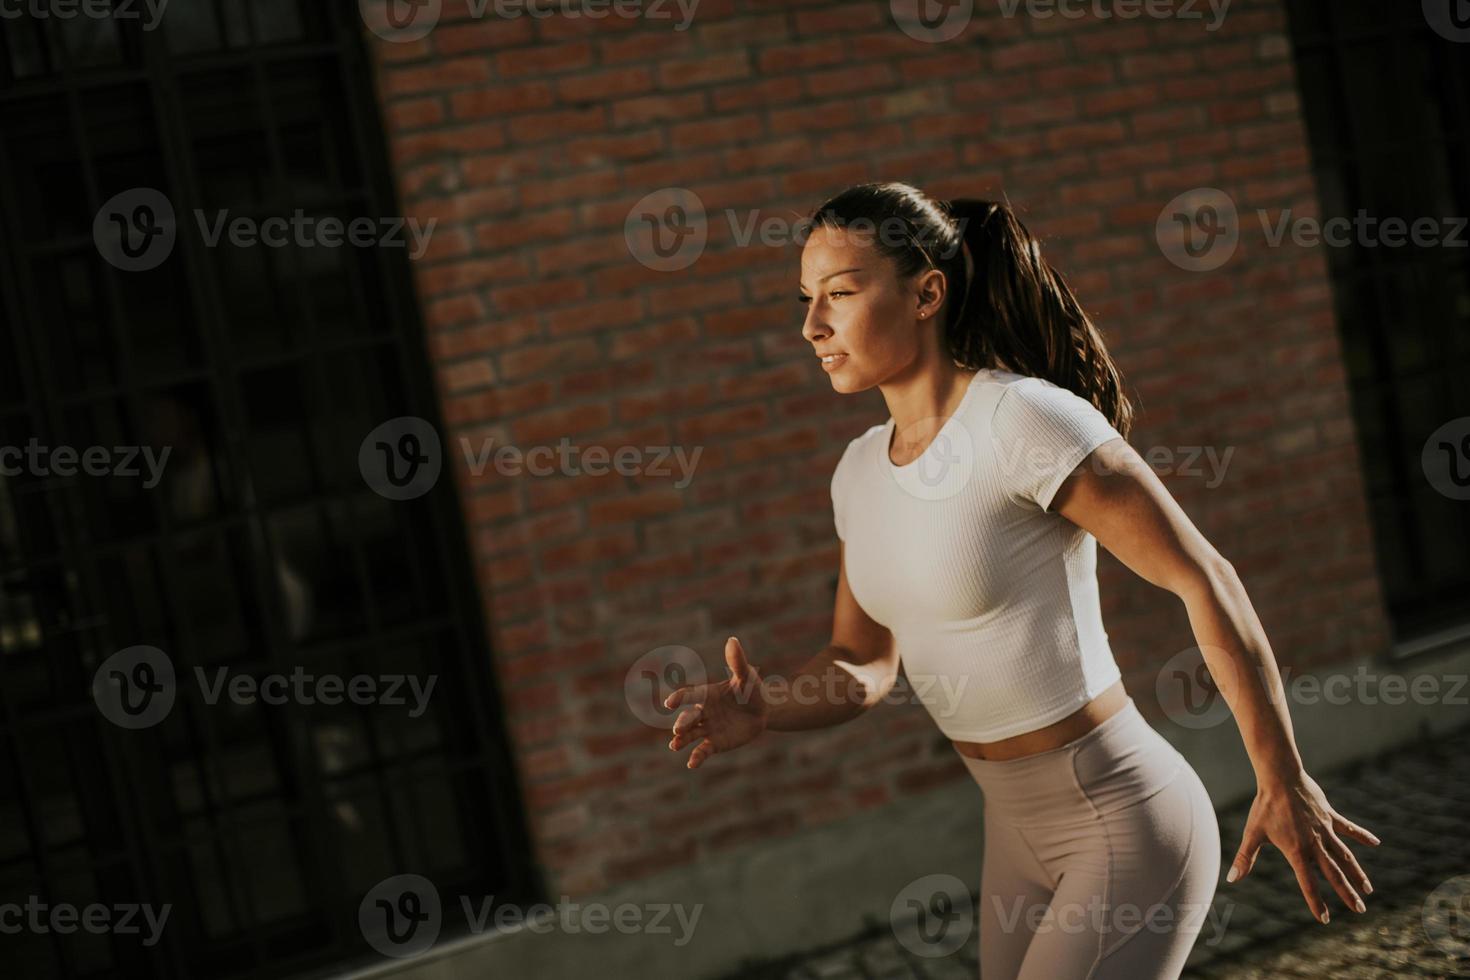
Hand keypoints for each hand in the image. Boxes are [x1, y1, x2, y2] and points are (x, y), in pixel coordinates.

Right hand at [664, 636, 767, 768]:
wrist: (763, 711)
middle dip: (682, 723)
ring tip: (675, 745)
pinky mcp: (715, 743)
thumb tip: (733, 640)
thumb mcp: (746, 676)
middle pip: (688, 718)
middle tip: (677, 730)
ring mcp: (707, 728)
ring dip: (681, 740)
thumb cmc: (752, 689)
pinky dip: (696, 757)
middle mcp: (703, 712)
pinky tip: (691, 763)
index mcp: (706, 694)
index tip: (670, 703)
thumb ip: (737, 661)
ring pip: (690, 735)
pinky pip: (702, 750)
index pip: (689, 695)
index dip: (679, 698)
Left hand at [1226, 768, 1380, 922]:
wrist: (1279, 778)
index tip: (1324, 919)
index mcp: (1297, 851)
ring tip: (1368, 889)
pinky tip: (1376, 842)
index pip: (1308, 883)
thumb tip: (1232, 879)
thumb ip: (1245, 858)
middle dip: (1347, 893)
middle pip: (1334, 874)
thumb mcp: (1252, 834)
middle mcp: (1315, 844)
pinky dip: (1362, 835)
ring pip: (1345, 856)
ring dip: (1357, 873)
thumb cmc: (1265, 806)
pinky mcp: (1330, 816)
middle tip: (1360, 910)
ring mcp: (1325, 830)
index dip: (1316, 902)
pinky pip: (1348, 828)